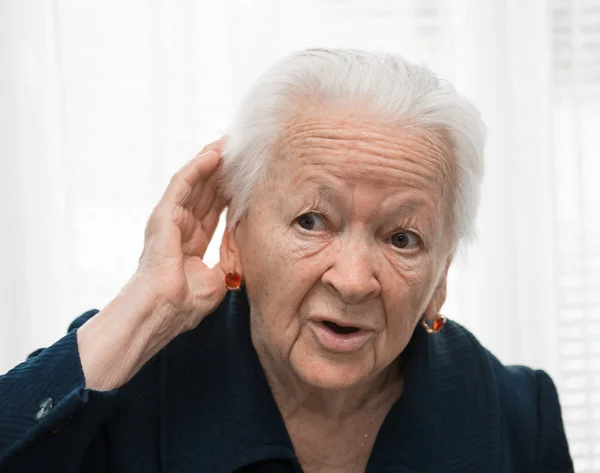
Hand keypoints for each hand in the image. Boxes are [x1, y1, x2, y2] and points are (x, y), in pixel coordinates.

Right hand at [133, 138, 228, 336]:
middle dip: (223, 171)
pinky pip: (182, 184)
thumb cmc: (185, 303)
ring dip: (212, 161)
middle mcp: (180, 226)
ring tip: (229, 144)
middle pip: (206, 191)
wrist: (163, 311)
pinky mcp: (163, 214)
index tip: (248, 177)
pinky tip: (213, 155)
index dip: (230, 192)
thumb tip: (242, 256)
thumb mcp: (218, 280)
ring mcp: (170, 219)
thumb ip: (228, 263)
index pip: (214, 209)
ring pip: (194, 182)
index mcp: (191, 242)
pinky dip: (197, 167)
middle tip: (241, 152)